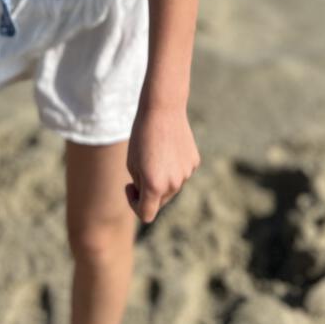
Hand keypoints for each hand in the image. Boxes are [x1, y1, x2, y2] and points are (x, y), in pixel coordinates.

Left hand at [125, 101, 200, 223]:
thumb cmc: (141, 135)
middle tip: (140, 169)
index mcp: (154, 186)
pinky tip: (168, 147)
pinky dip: (174, 167)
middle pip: (159, 200)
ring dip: (161, 178)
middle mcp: (173, 184)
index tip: (130, 187)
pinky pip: (181, 173)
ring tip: (155, 153)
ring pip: (171, 187)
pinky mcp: (194, 162)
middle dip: (148, 191)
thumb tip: (152, 197)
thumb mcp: (132, 164)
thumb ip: (141, 186)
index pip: (146, 214)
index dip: (134, 205)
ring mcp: (186, 174)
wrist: (163, 109)